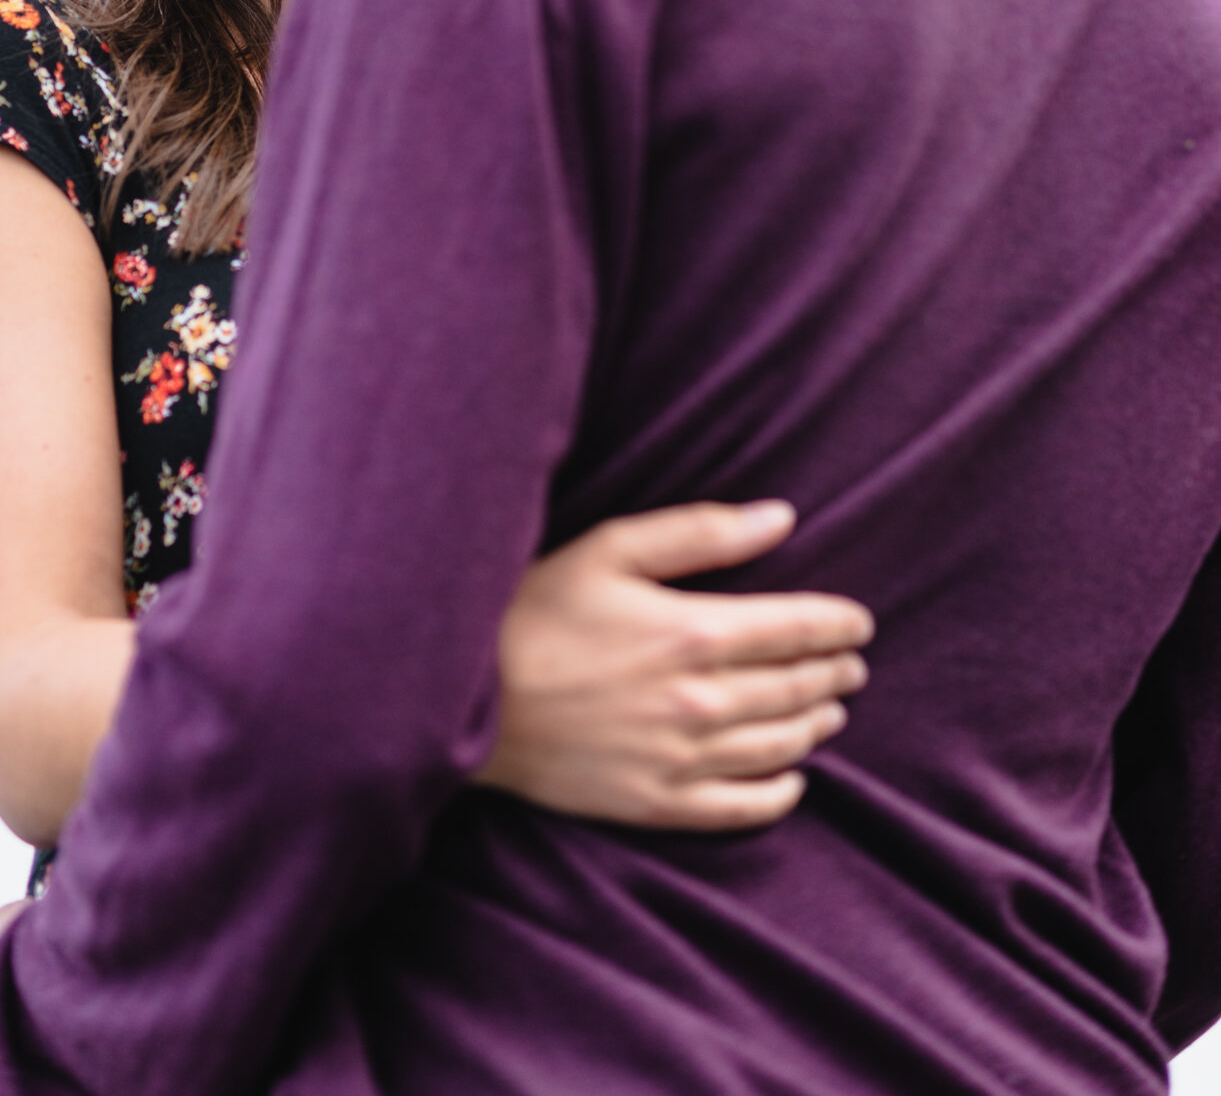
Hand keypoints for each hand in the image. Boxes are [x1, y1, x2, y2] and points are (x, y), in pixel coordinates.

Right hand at [480, 499, 872, 827]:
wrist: (465, 697)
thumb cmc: (534, 609)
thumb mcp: (611, 548)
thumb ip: (701, 533)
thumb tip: (780, 517)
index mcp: (694, 633)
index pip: (797, 630)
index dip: (837, 626)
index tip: (859, 622)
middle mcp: (700, 702)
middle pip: (795, 688)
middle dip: (832, 673)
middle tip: (851, 665)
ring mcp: (680, 760)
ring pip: (778, 747)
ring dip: (815, 726)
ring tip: (830, 711)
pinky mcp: (654, 803)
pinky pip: (739, 807)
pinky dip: (777, 794)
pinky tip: (792, 780)